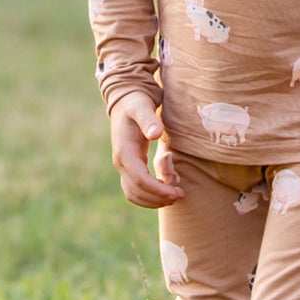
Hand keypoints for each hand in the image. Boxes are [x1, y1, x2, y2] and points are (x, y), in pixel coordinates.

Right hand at [110, 92, 184, 208]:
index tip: (176, 192)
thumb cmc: (136, 102)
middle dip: (158, 198)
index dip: (158, 190)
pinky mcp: (129, 166)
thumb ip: (149, 120)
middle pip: (135, 192)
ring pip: (133, 194)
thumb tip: (155, 135)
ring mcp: (123, 165)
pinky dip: (150, 195)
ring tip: (175, 196)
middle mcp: (120, 162)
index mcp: (124, 151)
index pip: (140, 180)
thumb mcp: (142, 106)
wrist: (126, 100)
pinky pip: (135, 189)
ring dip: (153, 200)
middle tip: (180, 195)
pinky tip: (166, 190)